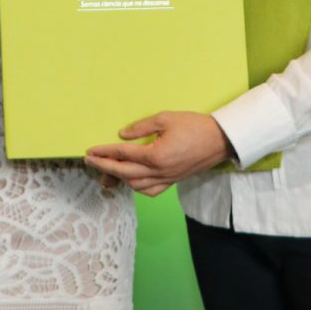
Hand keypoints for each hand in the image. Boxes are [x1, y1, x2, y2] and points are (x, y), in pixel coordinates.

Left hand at [85, 112, 231, 196]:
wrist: (220, 141)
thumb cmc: (194, 126)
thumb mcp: (166, 118)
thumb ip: (142, 127)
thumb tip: (122, 135)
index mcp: (156, 155)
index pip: (123, 154)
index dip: (104, 152)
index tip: (90, 151)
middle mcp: (159, 171)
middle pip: (124, 172)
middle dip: (104, 166)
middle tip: (90, 160)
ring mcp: (166, 179)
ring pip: (135, 185)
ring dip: (119, 178)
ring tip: (107, 168)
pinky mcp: (173, 182)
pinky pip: (150, 191)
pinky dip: (137, 186)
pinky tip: (131, 179)